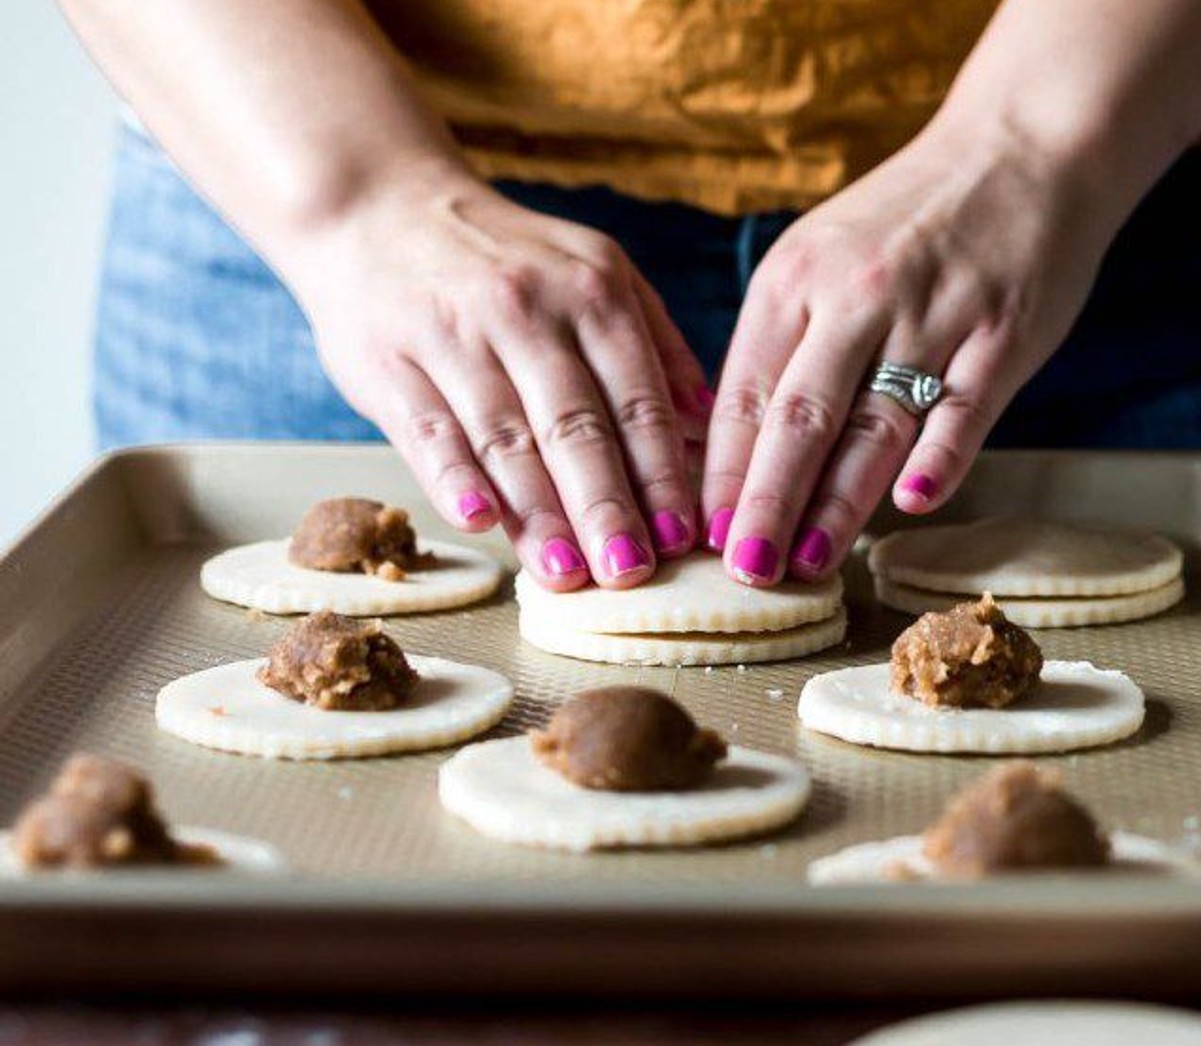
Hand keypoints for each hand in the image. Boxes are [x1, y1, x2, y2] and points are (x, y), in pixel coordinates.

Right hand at [281, 165, 709, 589]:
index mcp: (592, 291)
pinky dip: (452, 477)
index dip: (662, 474)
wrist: (376, 202)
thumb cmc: (503, 258)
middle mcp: (527, 310)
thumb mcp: (593, 269)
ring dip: (539, 512)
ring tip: (568, 574)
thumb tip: (708, 425)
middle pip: (577, 426)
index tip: (683, 539)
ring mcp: (454, 335)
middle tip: (632, 572)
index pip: (638, 399)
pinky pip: (428, 428)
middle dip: (609, 507)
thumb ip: (653, 342)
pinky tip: (478, 521)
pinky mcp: (389, 362)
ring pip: (506, 437)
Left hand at [701, 124, 1115, 584]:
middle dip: (763, 502)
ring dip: (838, 503)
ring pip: (874, 425)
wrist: (1021, 147)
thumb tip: (733, 449)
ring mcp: (932, 315)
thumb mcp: (819, 258)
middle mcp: (855, 296)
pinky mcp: (1001, 333)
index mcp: (794, 281)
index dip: (720, 471)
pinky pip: (964, 409)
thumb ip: (781, 344)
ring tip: (807, 562)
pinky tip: (912, 504)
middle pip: (798, 418)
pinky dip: (939, 459)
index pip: (744, 394)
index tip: (701, 534)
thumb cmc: (906, 223)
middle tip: (744, 570)